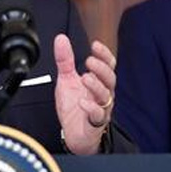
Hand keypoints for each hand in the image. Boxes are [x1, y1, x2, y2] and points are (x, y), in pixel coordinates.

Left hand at [53, 34, 115, 154]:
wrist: (73, 132)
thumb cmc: (74, 105)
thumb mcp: (66, 79)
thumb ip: (65, 60)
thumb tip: (61, 39)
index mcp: (98, 81)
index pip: (107, 65)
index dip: (104, 54)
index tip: (95, 45)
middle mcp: (103, 94)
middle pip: (110, 79)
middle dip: (101, 69)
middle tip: (90, 61)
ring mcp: (101, 108)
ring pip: (105, 95)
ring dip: (96, 86)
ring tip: (85, 78)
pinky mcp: (95, 122)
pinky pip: (98, 115)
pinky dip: (91, 108)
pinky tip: (82, 102)